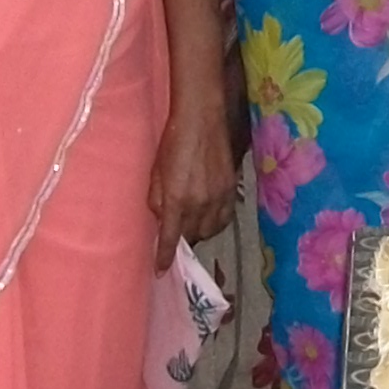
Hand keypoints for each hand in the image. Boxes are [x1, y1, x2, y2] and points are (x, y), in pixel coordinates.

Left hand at [149, 93, 238, 269]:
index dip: (165, 257)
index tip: (161, 270)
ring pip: (210, 230)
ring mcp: (219, 197)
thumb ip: (157, 200)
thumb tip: (161, 219)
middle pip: (191, 237)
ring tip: (192, 223)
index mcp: (176, 200)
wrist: (201, 119)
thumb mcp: (156, 172)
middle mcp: (199, 203)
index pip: (170, 238)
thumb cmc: (172, 143)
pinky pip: (225, 218)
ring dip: (199, 232)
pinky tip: (209, 216)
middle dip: (182, 239)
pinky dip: (216, 222)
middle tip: (176, 232)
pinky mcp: (232, 189)